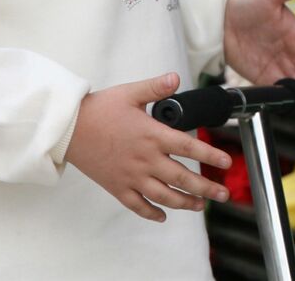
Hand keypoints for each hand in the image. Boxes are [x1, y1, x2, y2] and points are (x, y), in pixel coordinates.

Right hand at [64, 71, 233, 221]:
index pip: (190, 148)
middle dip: (207, 189)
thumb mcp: (131, 93)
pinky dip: (152, 213)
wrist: (67, 129)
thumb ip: (156, 88)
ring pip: (164, 196)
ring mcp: (131, 177)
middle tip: (224, 194)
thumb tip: (175, 78)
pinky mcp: (117, 187)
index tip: (227, 164)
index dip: (211, 157)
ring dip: (185, 203)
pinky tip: (163, 216)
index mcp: (153, 135)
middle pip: (183, 179)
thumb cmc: (99, 109)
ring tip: (200, 206)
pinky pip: (138, 206)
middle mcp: (146, 159)